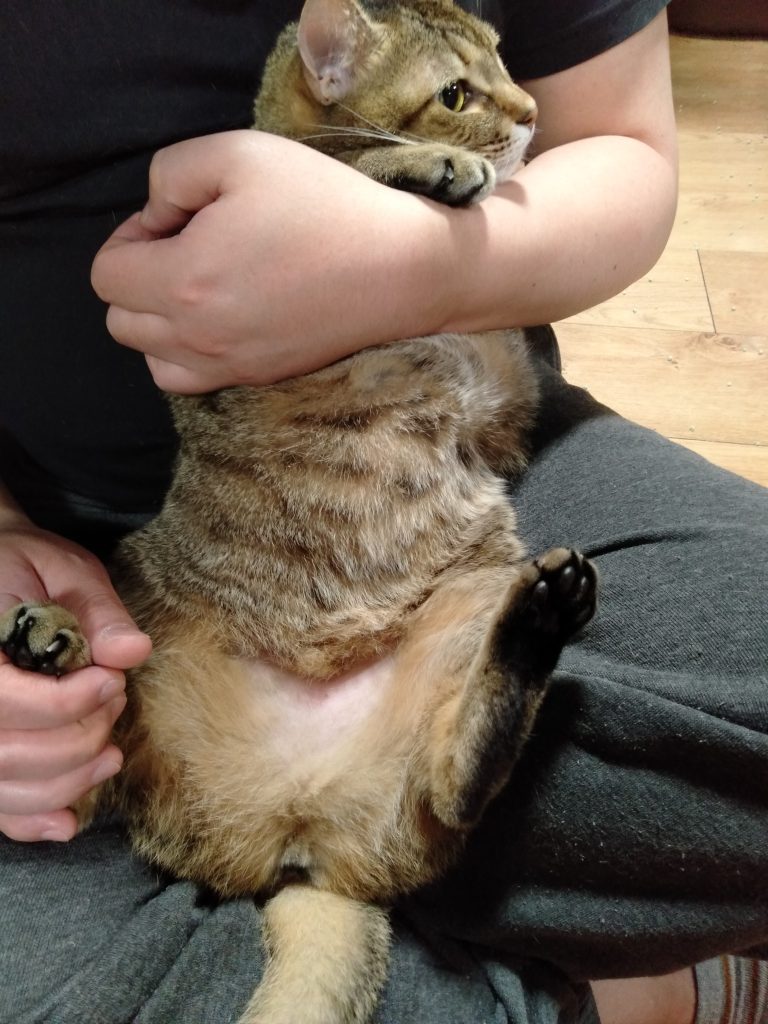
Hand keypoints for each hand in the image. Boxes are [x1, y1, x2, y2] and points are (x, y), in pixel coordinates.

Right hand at [0, 513, 150, 841]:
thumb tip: (132, 653)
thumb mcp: (66, 570)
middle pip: (7, 752)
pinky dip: (31, 820)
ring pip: (4, 784)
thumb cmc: (27, 566)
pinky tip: (68, 820)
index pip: (5, 701)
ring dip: (66, 782)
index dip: (64, 704)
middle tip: (113, 701)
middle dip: (76, 739)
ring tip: (110, 755)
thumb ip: (97, 612)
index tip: (109, 681)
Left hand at [90, 130, 453, 392]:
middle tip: (189, 246)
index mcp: (186, 280)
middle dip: (139, 277)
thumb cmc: (325, 205)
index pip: (107, 275)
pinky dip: (183, 353)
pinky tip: (216, 320)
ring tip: (199, 286)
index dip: (130, 236)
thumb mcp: (240, 153)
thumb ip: (170, 174)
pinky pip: (185, 380)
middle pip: (120, 319)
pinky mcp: (254, 378)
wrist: (400, 269)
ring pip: (149, 355)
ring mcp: (227, 365)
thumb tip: (154, 216)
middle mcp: (198, 336)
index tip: (177, 218)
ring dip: (156, 319)